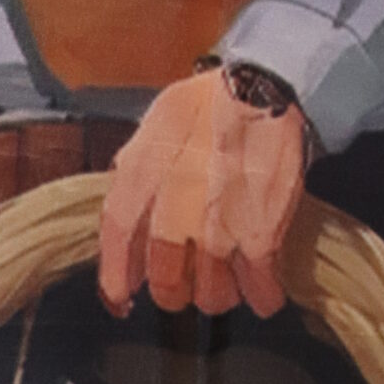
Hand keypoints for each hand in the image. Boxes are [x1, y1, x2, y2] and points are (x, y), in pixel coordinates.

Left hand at [98, 69, 306, 319]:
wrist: (266, 85)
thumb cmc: (211, 99)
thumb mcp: (157, 123)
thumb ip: (136, 174)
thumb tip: (128, 225)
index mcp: (140, 178)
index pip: (118, 249)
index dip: (117, 281)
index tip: (123, 297)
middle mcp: (171, 211)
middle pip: (166, 284)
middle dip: (177, 290)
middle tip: (189, 280)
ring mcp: (216, 229)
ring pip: (212, 295)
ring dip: (221, 292)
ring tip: (231, 275)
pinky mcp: (260, 237)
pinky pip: (259, 289)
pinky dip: (262, 295)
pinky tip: (265, 288)